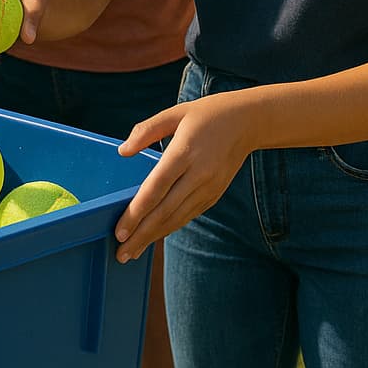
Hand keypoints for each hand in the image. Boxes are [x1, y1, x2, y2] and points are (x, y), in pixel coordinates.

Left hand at [112, 92, 255, 262]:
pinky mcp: (215, 194)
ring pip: (177, 218)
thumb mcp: (174, 113)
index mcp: (184, 153)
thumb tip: (122, 151)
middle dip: (140, 235)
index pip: (155, 189)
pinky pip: (188, 215)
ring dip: (153, 237)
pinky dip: (170, 228)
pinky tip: (153, 236)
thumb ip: (146, 131)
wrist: (248, 122)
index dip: (136, 213)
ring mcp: (209, 188)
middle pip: (164, 212)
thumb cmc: (206, 114)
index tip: (119, 231)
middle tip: (120, 254)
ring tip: (132, 252)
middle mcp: (198, 175)